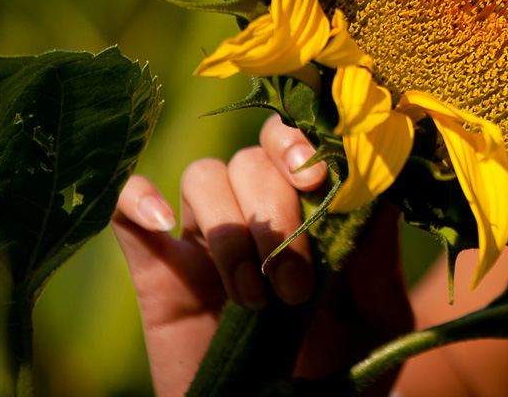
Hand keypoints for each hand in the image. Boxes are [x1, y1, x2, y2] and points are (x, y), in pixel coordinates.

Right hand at [110, 114, 413, 395]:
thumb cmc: (338, 368)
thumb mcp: (377, 319)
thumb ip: (377, 257)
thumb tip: (381, 191)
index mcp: (311, 208)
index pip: (299, 138)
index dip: (302, 143)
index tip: (317, 180)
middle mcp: (257, 211)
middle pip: (252, 158)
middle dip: (275, 213)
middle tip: (294, 287)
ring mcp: (204, 237)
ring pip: (203, 176)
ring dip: (229, 230)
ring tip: (251, 299)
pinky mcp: (157, 271)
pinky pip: (126, 209)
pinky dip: (139, 200)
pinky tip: (164, 226)